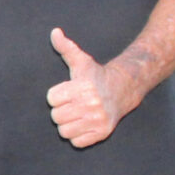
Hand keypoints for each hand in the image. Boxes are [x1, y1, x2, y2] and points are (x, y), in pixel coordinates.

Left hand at [46, 28, 125, 146]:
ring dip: (68, 124)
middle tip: (74, 104)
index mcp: (82, 87)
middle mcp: (91, 104)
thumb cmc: (96, 76)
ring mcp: (98, 120)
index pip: (51, 98)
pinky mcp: (102, 133)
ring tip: (78, 114)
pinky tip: (84, 124)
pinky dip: (78, 136)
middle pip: (56, 116)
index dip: (57, 95)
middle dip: (62, 110)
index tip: (68, 91)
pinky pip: (76, 142)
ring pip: (64, 131)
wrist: (123, 89)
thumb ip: (65, 48)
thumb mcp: (81, 61)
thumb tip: (54, 32)